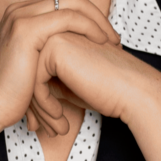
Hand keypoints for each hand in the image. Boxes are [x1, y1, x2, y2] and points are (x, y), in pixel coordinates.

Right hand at [0, 0, 120, 136]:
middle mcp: (20, 10)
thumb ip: (48, 52)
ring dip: (98, 22)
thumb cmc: (9, 94)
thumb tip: (75, 55)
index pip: (64, 2)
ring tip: (113, 43)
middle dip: (98, 16)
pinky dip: (89, 28)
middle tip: (115, 38)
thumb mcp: (32, 65)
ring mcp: (22, 17)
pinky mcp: (26, 30)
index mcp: (21, 15)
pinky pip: (68, 19)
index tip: (106, 38)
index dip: (89, 16)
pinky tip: (101, 44)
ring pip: (73, 5)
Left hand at [32, 30, 154, 125]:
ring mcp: (53, 36)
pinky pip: (35, 83)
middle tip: (40, 128)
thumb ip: (49, 80)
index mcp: (59, 37)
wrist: (132, 91)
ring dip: (39, 109)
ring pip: (28, 78)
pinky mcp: (54, 49)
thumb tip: (28, 93)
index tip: (40, 122)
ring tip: (54, 129)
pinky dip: (44, 106)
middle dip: (32, 106)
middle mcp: (54, 32)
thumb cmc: (106, 90)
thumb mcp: (70, 85)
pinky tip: (59, 119)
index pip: (33, 70)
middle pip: (28, 73)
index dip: (35, 99)